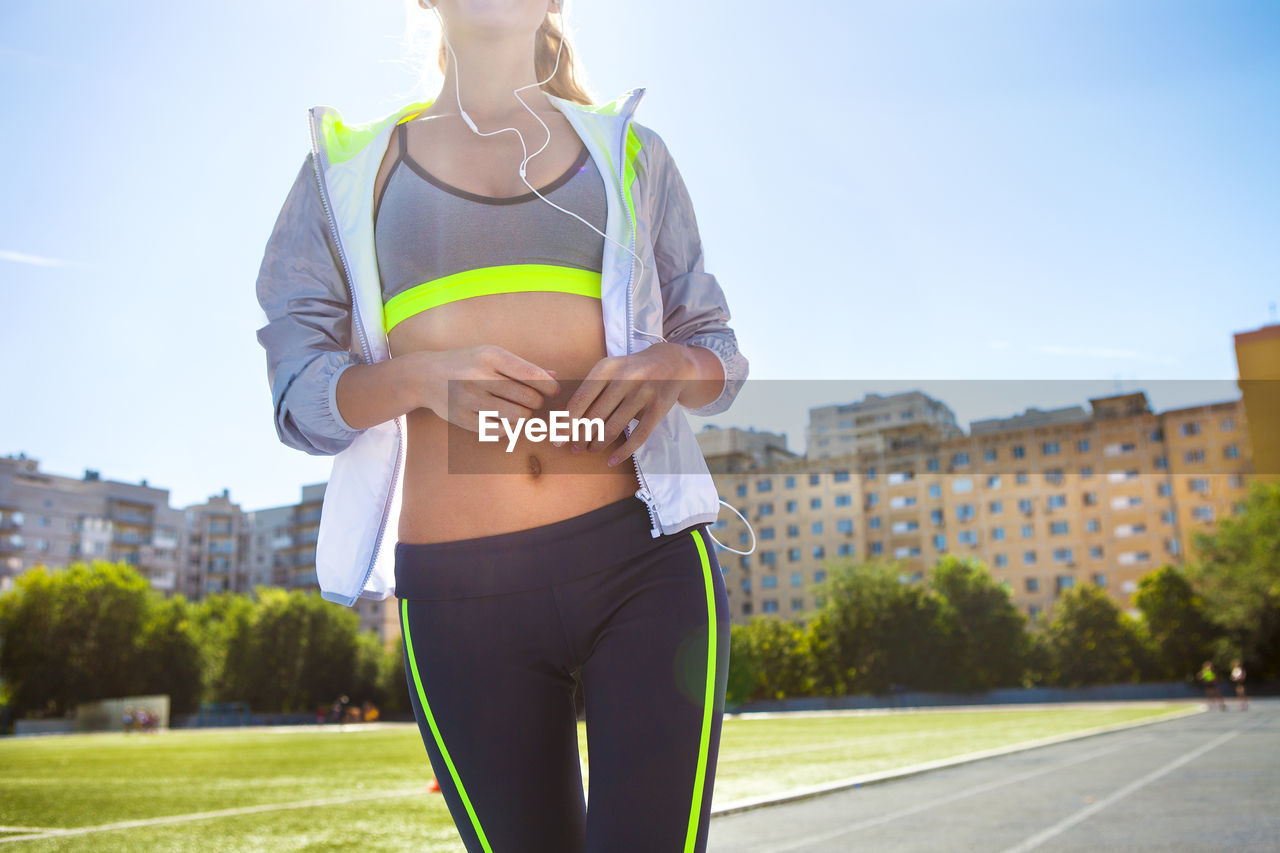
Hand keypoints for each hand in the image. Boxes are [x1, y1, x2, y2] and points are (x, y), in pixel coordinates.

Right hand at [418, 345, 559, 433]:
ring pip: (517, 417)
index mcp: (490, 356)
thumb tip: (553, 376)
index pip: (531, 375)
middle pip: (528, 398)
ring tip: (518, 410)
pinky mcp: (462, 419)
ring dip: (524, 416)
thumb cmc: (466, 364)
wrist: (424, 376)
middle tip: (531, 400)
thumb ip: (522, 366)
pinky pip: (499, 431)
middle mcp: (479, 377)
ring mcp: (469, 399)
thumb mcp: (490, 355)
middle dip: (536, 402)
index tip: (552, 391)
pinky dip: (507, 427)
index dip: (549, 386)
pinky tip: (502, 419)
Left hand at [559, 343, 696, 466]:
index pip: (580, 400)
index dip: (566, 423)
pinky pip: (638, 436)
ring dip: (598, 444)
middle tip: (575, 448)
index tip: (558, 440)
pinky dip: (623, 451)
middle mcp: (625, 378)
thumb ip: (587, 392)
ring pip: (614, 428)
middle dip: (581, 437)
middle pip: (595, 417)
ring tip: (591, 450)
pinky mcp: (659, 408)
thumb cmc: (629, 371)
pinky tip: (612, 460)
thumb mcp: (608, 372)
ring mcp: (644, 393)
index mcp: (607, 368)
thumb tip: (561, 418)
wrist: (669, 364)